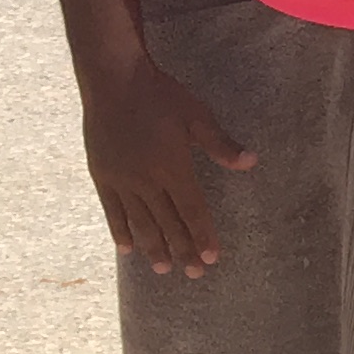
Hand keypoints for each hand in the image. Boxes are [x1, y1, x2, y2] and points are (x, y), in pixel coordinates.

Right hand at [81, 56, 255, 277]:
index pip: (192, 210)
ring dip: (153, 247)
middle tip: (194, 274)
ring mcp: (122, 180)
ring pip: (140, 222)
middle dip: (183, 249)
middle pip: (168, 222)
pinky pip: (112, 211)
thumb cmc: (160, 95)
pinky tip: (127, 249)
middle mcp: (147, 180)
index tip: (212, 257)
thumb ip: (221, 145)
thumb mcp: (197, 116)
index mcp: (173, 167)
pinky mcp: (102, 175)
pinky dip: (121, 231)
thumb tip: (251, 163)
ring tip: (163, 268)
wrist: (114, 80)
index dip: (202, 235)